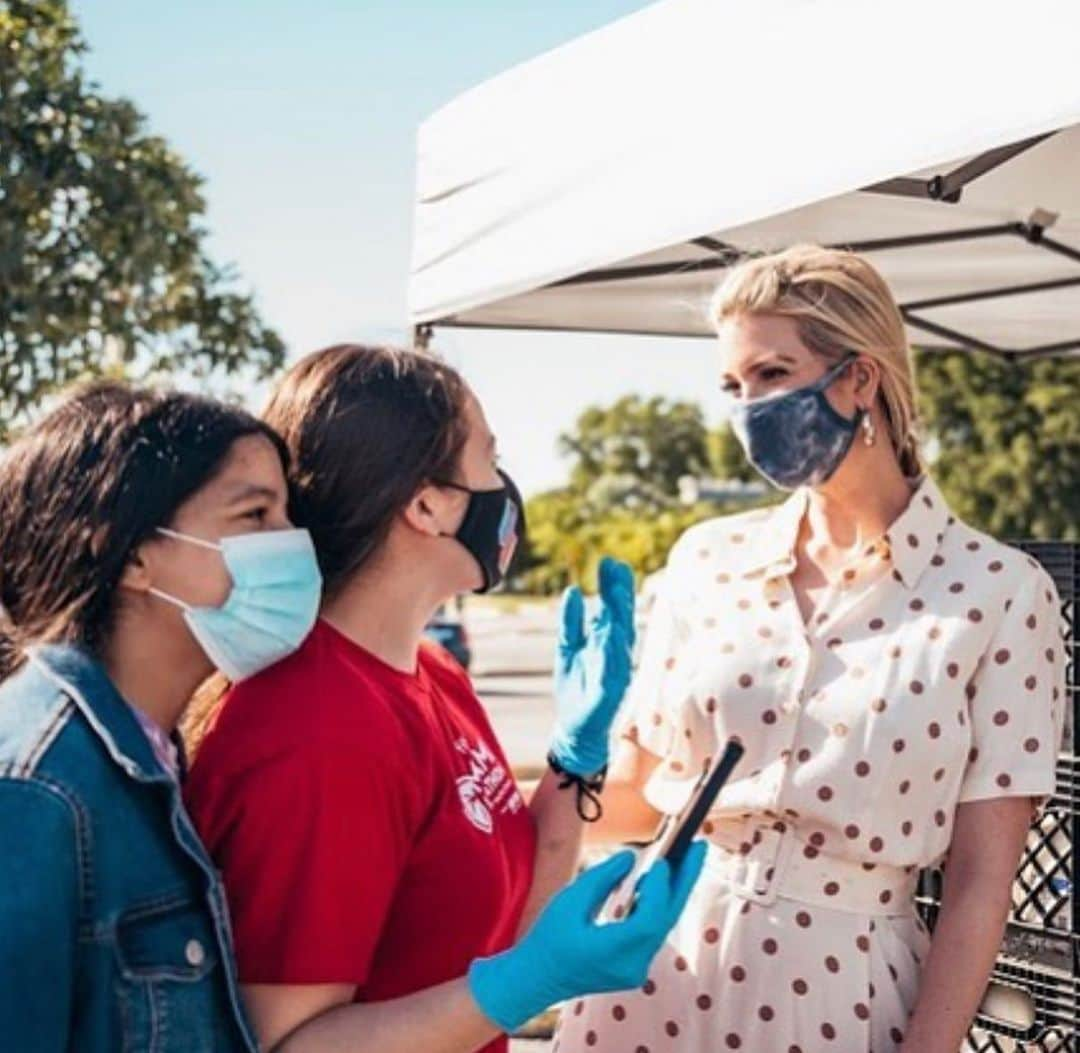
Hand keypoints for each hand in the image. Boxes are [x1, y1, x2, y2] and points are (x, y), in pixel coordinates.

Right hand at [467, 841, 706, 1032]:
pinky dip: (657, 905)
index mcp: (614, 952)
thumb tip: (632, 857)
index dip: (660, 889)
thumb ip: (602, 878)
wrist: (536, 978)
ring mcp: (635, 969)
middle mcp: (632, 966)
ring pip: (662, 925)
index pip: (651, 919)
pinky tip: (657, 882)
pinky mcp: (634, 966)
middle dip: (685, 881)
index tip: (663, 860)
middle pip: (667, 919)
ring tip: (684, 857)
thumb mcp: (569, 902)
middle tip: (699, 847)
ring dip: (673, 891)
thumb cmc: (548, 939)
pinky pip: (653, 932)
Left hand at [549, 557, 635, 776]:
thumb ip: (571, 621)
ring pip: (620, 639)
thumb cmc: (576, 689)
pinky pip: (613, 668)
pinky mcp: (610, 692)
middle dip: (619, 593)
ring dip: (619, 615)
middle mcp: (616, 654)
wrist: (574, 729)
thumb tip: (572, 589)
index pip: (613, 609)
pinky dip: (612, 651)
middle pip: (620, 618)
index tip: (609, 562)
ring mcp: (616, 672)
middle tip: (615, 567)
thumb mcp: (568, 648)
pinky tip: (609, 632)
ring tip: (614, 592)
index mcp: (606, 643)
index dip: (613, 586)